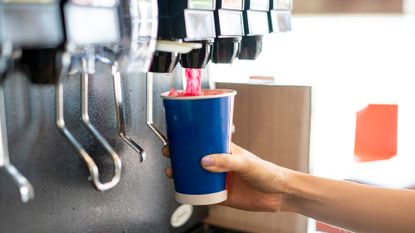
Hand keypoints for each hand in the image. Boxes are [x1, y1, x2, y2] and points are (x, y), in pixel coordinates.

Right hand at [163, 144, 290, 211]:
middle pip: (195, 157)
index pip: (204, 140)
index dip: (189, 138)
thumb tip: (205, 161)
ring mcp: (219, 179)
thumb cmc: (268, 172)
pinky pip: (201, 193)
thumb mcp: (246, 163)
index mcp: (225, 150)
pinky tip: (183, 190)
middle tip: (169, 153)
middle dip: (180, 155)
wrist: (279, 195)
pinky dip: (191, 191)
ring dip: (182, 173)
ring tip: (171, 172)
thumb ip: (226, 161)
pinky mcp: (220, 195)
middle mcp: (220, 163)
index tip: (176, 136)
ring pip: (195, 175)